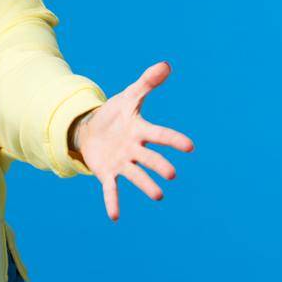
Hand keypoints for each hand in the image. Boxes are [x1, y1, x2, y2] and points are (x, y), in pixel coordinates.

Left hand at [73, 61, 196, 220]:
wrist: (92, 129)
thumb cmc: (115, 114)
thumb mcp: (128, 96)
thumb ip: (146, 83)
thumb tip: (166, 65)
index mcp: (141, 131)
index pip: (160, 135)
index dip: (173, 140)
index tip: (189, 147)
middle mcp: (135, 150)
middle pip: (150, 158)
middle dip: (159, 165)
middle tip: (170, 174)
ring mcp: (122, 162)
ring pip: (135, 175)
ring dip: (146, 184)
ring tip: (158, 195)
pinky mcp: (107, 173)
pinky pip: (111, 189)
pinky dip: (112, 202)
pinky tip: (114, 216)